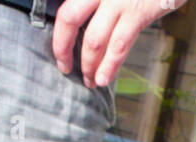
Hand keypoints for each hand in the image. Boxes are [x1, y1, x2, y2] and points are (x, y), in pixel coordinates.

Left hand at [52, 0, 188, 89]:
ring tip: (89, 81)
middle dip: (63, 48)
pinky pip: (119, 44)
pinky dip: (110, 65)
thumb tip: (82, 22)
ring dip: (89, 64)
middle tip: (65, 68)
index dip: (58, 33)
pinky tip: (103, 79)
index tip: (60, 52)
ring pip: (94, 37)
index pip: (65, 9)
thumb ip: (97, 4)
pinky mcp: (137, 12)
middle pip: (70, 18)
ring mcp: (117, 0)